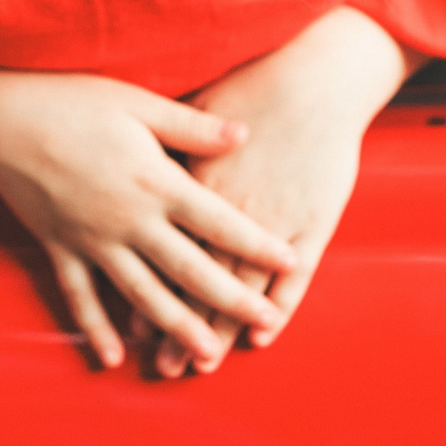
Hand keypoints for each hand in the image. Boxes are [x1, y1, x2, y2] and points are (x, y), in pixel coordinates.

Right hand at [0, 66, 295, 369]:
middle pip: (189, 269)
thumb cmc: (73, 100)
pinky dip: (97, 329)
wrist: (1, 118)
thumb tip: (245, 135)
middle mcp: (129, 220)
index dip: (256, 242)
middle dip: (230, 299)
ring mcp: (93, 240)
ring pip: (143, 295)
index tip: (289, 262)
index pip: (217, 220)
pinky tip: (115, 358)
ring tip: (206, 355)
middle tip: (263, 322)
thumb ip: (192, 127)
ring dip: (176, 327)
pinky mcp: (60, 248)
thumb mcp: (138, 103)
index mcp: (155, 182)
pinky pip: (80, 297)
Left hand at [144, 7, 414, 377]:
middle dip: (181, 328)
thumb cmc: (253, 83)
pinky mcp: (311, 223)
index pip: (164, 253)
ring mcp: (272, 220)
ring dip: (223, 328)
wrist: (314, 77)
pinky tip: (263, 337)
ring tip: (205, 364)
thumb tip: (131, 154)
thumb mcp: (194, 108)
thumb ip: (168, 142)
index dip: (150, 293)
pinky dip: (279, 308)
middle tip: (164, 368)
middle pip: (198, 282)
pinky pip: (293, 278)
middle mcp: (227, 211)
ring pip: (242, 287)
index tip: (132, 330)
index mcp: (192, 184)